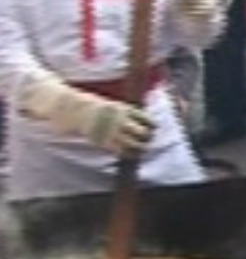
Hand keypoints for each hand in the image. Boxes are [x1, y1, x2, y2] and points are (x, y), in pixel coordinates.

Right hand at [16, 76, 154, 157]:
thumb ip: (129, 113)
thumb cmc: (99, 108)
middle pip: (141, 132)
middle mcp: (120, 120)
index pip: (145, 118)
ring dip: (140, 147)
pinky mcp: (104, 141)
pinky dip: (128, 153)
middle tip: (149, 139)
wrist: (77, 111)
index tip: (154, 128)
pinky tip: (131, 154)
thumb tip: (145, 122)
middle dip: (147, 137)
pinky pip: (120, 150)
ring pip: (133, 143)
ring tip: (143, 149)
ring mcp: (112, 131)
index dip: (152, 125)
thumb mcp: (115, 105)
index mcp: (125, 109)